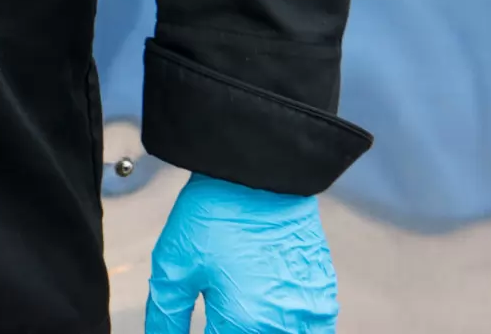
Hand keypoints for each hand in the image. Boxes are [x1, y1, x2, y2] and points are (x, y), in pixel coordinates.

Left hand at [145, 175, 337, 333]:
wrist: (259, 172)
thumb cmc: (216, 213)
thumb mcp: (174, 265)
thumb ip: (167, 315)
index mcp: (244, 323)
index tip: (202, 323)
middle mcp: (284, 326)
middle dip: (229, 329)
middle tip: (218, 311)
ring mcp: (311, 314)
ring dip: (258, 330)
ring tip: (239, 306)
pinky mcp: (324, 298)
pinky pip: (310, 332)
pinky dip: (286, 328)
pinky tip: (265, 308)